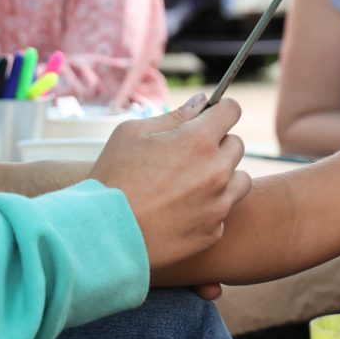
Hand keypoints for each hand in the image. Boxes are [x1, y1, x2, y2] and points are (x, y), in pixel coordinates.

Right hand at [89, 94, 250, 270]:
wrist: (100, 236)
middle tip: (189, 155)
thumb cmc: (112, 178)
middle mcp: (216, 171)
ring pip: (239, 180)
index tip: (210, 118)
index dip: (220, 111)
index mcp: (198, 140)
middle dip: (217, 144)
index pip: (232, 110)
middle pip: (236, 145)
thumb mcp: (133, 133)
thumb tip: (202, 102)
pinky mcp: (211, 232)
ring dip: (222, 177)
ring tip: (191, 183)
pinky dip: (210, 209)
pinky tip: (182, 211)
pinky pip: (223, 212)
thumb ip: (174, 115)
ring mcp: (217, 204)